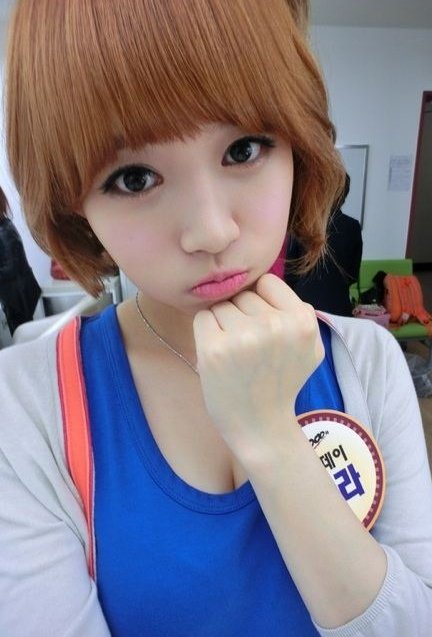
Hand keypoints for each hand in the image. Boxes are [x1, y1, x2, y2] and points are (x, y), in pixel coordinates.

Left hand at [193, 273, 323, 456]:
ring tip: (236, 354)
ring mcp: (243, 337)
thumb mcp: (310, 347)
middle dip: (242, 315)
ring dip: (223, 324)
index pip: (268, 281)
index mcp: (302, 322)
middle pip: (243, 294)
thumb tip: (269, 284)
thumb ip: (299, 313)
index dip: (262, 302)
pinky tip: (219, 355)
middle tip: (250, 349)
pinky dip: (206, 333)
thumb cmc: (282, 382)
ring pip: (222, 305)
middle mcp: (274, 326)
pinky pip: (203, 318)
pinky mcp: (214, 349)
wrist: (261, 426)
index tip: (263, 328)